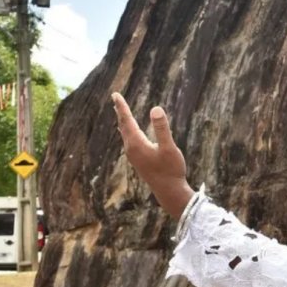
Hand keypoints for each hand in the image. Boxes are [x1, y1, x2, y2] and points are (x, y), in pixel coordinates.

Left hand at [112, 92, 193, 218]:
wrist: (169, 191)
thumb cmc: (171, 169)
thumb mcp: (169, 148)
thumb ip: (161, 128)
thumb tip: (155, 108)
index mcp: (136, 143)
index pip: (127, 120)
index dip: (122, 107)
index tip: (115, 95)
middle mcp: (131, 149)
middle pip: (123, 126)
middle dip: (120, 112)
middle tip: (116, 99)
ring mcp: (134, 156)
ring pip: (125, 134)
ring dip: (123, 122)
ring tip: (120, 113)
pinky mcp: (139, 161)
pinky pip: (129, 141)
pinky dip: (128, 132)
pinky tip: (130, 133)